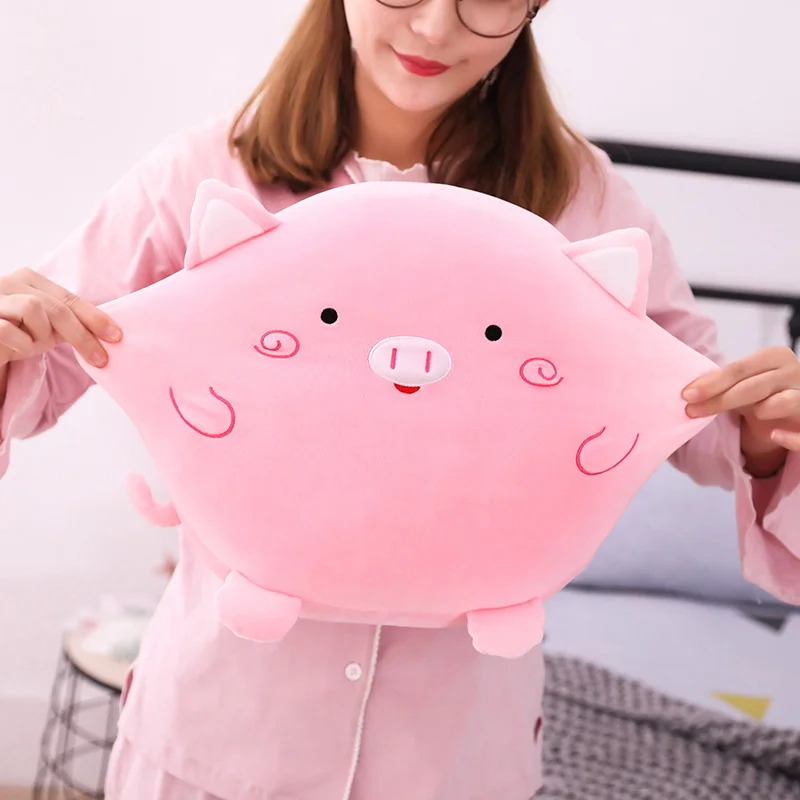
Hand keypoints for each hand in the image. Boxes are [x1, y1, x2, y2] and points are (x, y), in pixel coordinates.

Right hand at [0, 268, 121, 368]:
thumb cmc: (12, 336)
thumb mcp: (43, 328)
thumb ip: (69, 324)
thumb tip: (109, 333)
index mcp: (28, 280)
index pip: (69, 299)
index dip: (95, 317)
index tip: (116, 336)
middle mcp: (9, 283)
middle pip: (57, 307)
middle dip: (82, 335)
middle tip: (100, 359)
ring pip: (34, 309)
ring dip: (40, 336)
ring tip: (31, 347)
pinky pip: (10, 328)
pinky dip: (21, 344)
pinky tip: (16, 351)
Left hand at [682, 346, 799, 471]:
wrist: (787, 413)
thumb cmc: (758, 394)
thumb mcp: (739, 384)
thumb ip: (720, 383)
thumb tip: (688, 392)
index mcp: (774, 356)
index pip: (739, 369)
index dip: (712, 382)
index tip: (687, 394)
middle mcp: (793, 371)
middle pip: (753, 386)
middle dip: (719, 399)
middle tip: (692, 410)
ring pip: (781, 402)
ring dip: (758, 410)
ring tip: (747, 416)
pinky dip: (790, 436)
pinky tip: (774, 435)